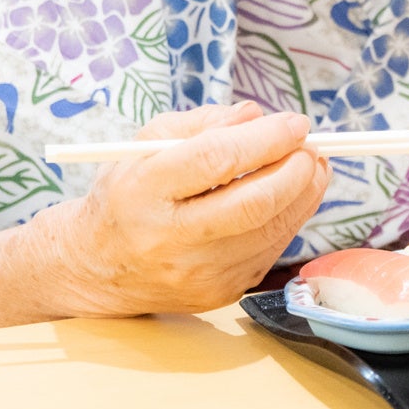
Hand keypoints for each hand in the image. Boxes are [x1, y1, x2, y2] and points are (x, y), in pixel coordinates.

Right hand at [48, 100, 330, 315]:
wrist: (98, 268)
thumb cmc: (129, 193)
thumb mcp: (147, 144)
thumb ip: (204, 123)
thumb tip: (259, 116)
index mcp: (142, 191)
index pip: (215, 160)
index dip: (266, 139)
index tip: (296, 123)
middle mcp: (168, 238)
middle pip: (253, 203)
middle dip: (296, 169)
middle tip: (311, 146)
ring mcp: (196, 273)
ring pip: (272, 230)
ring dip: (304, 193)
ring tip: (310, 166)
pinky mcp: (219, 293)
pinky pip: (270, 250)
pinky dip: (289, 218)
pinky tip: (289, 197)